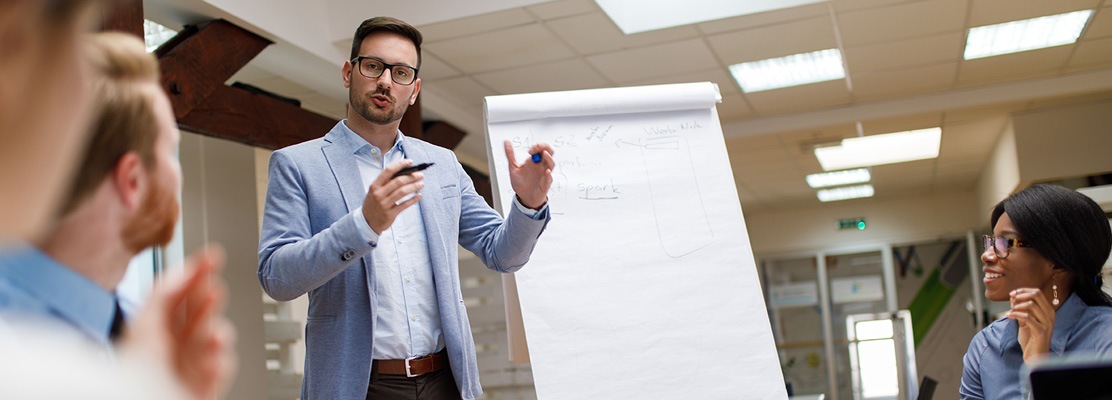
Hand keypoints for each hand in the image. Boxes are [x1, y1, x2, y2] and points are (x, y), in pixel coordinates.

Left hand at [119, 245, 236, 399]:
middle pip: (200, 311)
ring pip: (215, 337)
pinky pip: (223, 367)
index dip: (197, 272)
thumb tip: (185, 269)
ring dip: (218, 333)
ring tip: (214, 335)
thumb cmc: (134, 375)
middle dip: (209, 299)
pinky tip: (213, 361)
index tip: (212, 256)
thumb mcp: (143, 324)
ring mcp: (191, 363)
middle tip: (214, 289)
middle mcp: (175, 343)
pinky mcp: (206, 383)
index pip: (180, 292)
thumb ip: (162, 294)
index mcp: (156, 327)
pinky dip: (220, 362)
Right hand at [362, 160, 424, 233]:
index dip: (400, 165)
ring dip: (414, 186)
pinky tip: (419, 196)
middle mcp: (379, 194)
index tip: (410, 162)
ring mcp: (384, 204)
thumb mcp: (375, 191)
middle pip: (398, 181)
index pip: (388, 171)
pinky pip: (404, 205)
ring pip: (403, 192)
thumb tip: (404, 172)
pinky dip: (413, 199)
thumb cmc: (373, 203)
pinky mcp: (390, 214)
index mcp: (375, 185)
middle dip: (411, 176)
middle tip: (420, 175)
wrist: (367, 222)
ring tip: (421, 184)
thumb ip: (386, 182)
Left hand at [503, 140, 553, 208]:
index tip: (529, 151)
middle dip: (544, 147)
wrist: (523, 198)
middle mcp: (541, 166)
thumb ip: (510, 154)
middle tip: (536, 148)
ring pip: (552, 164)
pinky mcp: (545, 184)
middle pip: (549, 152)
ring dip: (549, 158)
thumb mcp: (513, 167)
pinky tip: (546, 172)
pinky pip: (549, 179)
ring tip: (544, 154)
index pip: (541, 148)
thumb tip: (506, 141)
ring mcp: (544, 174)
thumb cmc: (520, 183)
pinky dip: (548, 175)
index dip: (537, 146)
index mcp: (534, 161)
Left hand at [1008, 287, 1055, 363]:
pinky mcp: (1041, 331)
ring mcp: (1047, 323)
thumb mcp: (1024, 321)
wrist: (1036, 357)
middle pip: (1036, 295)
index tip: (1012, 293)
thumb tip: (1013, 296)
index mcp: (1048, 311)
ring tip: (1010, 311)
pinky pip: (1027, 317)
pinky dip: (1015, 314)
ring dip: (1016, 305)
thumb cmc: (1031, 339)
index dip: (1023, 290)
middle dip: (1021, 294)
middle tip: (1011, 299)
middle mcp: (1050, 315)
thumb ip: (1020, 309)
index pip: (1037, 292)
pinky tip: (1008, 316)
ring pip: (1031, 305)